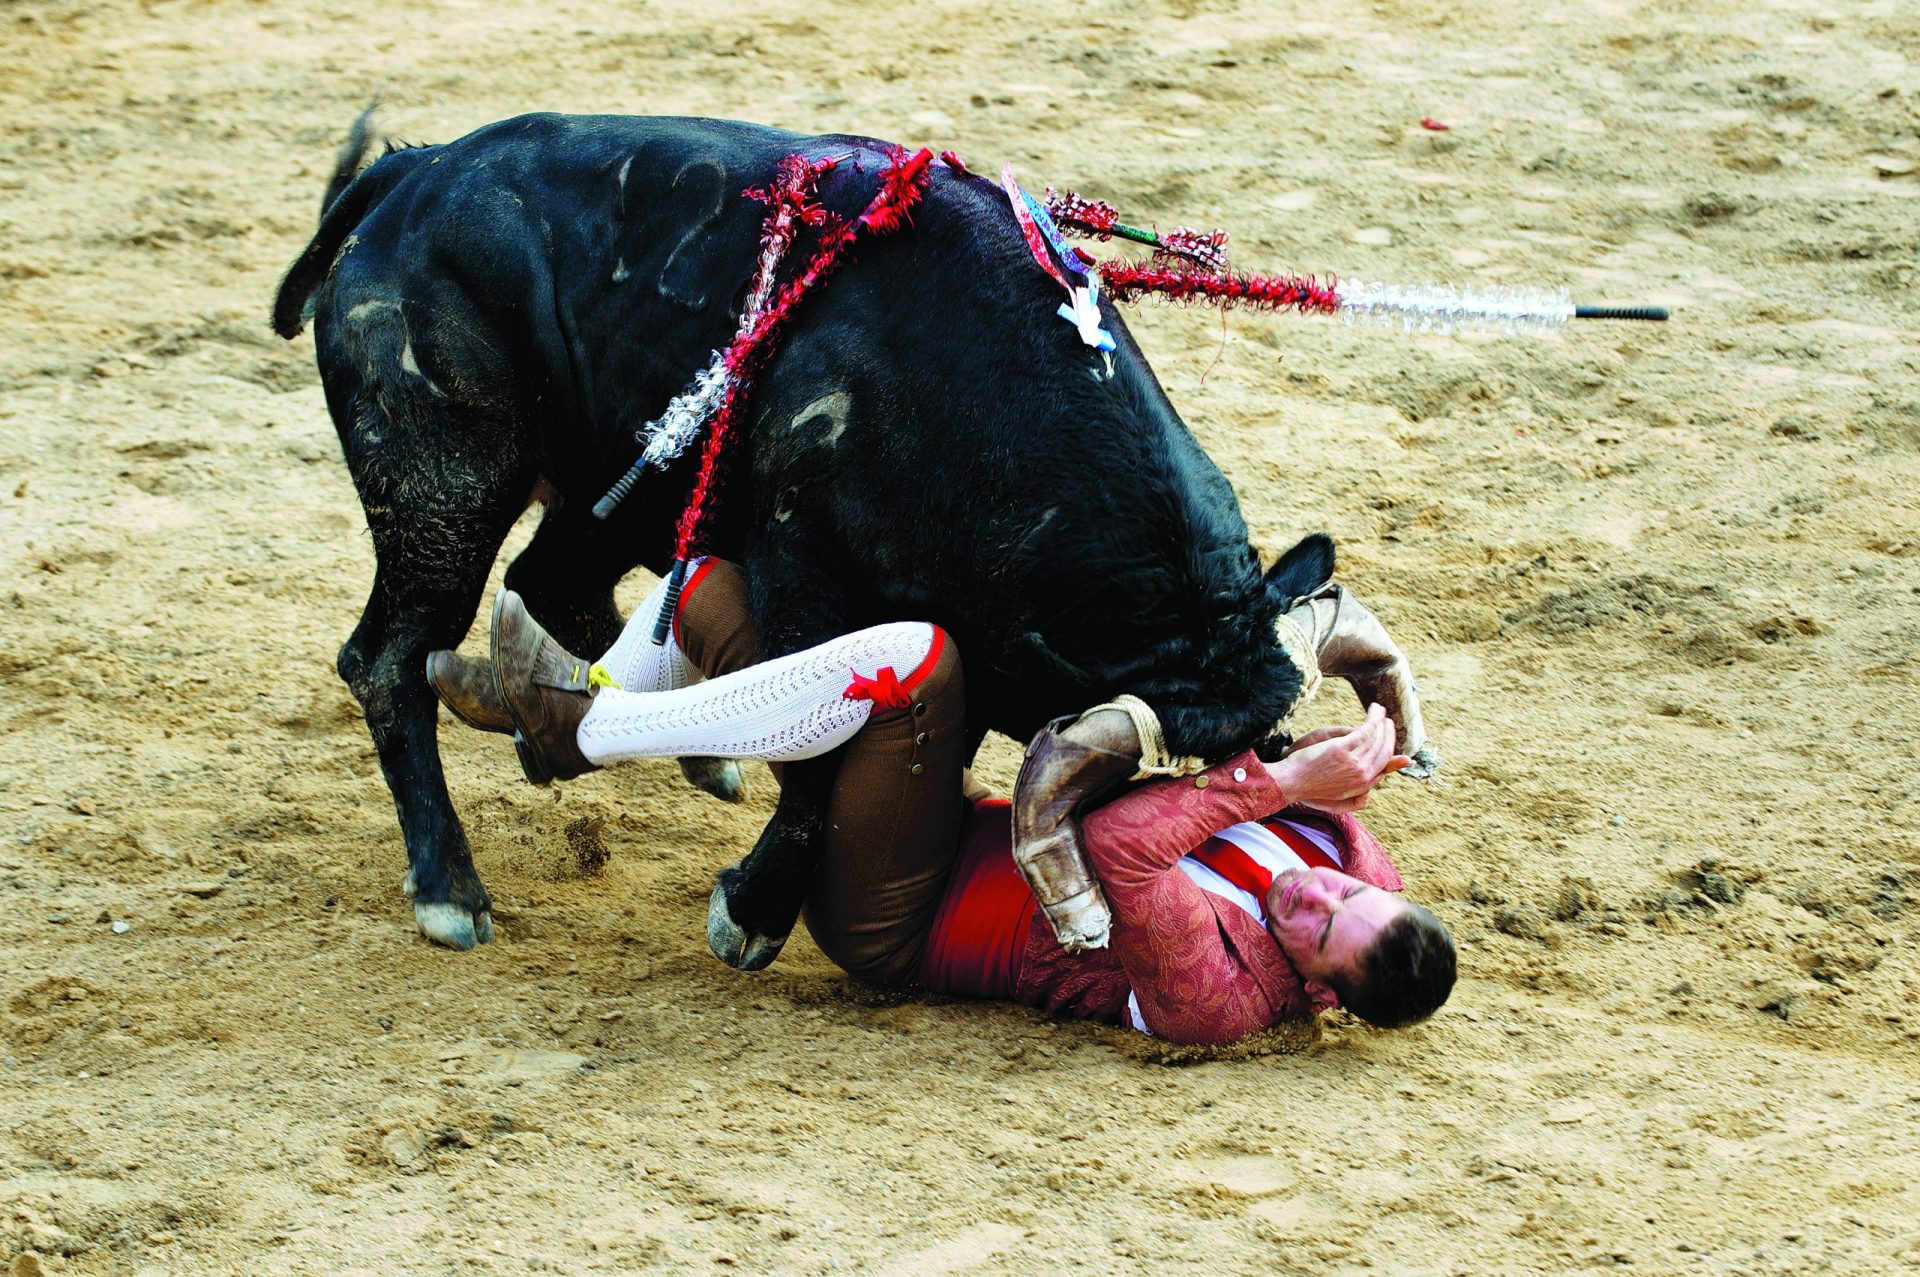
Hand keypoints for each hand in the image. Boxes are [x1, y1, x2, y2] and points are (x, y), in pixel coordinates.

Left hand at [1265, 704, 1410, 813]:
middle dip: (1389, 735)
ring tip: (1381, 713)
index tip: (1390, 739)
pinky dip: (1374, 718)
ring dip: (1382, 723)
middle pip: (1384, 752)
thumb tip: (1371, 762)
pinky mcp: (1343, 749)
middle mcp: (1362, 776)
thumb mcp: (1338, 779)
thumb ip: (1356, 769)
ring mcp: (1354, 763)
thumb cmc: (1311, 779)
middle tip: (1388, 723)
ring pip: (1377, 739)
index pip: (1383, 766)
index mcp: (1361, 786)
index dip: (1390, 751)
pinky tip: (1376, 710)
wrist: (1291, 780)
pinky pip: (1366, 730)